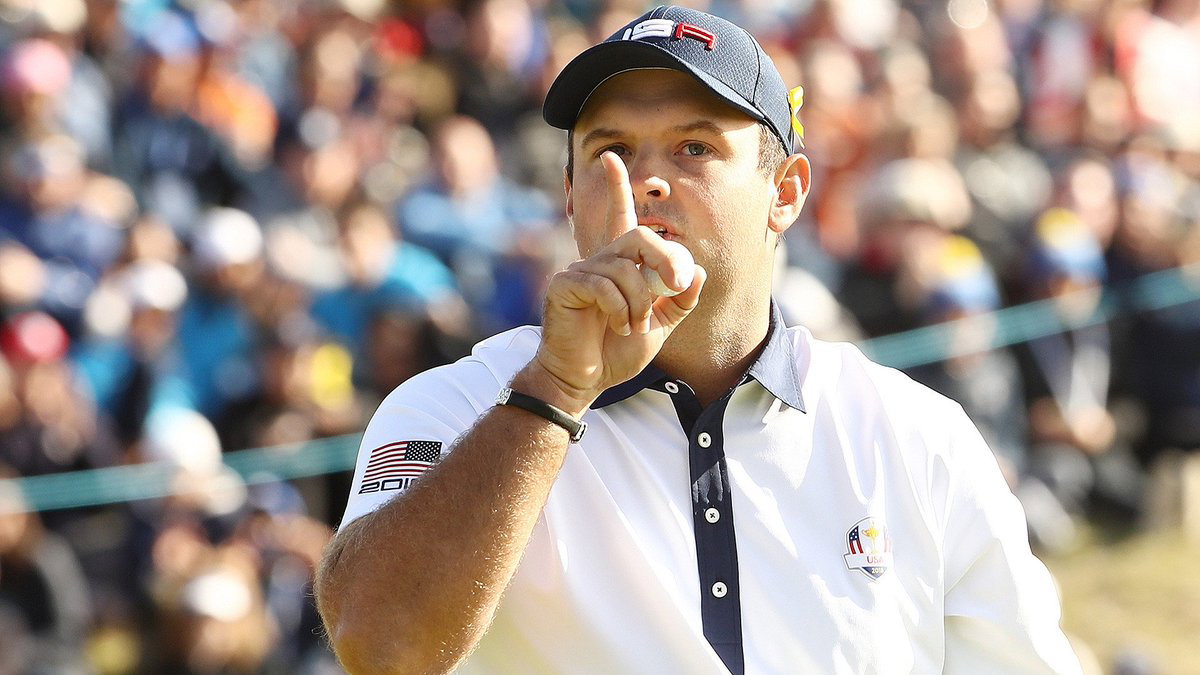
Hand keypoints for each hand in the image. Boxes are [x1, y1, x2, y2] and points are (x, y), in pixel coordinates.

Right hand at [529, 151, 704, 413]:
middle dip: (665, 258)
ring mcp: (579, 271)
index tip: (610, 157)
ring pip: (625, 269)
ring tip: (633, 326)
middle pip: (639, 236)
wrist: (585, 380)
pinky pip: (603, 286)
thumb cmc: (616, 351)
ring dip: (639, 302)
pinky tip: (617, 326)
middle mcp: (599, 261)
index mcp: (620, 265)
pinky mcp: (564, 287)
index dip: (616, 187)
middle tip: (676, 286)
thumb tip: (697, 271)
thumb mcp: (660, 325)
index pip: (621, 219)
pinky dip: (620, 310)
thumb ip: (679, 299)